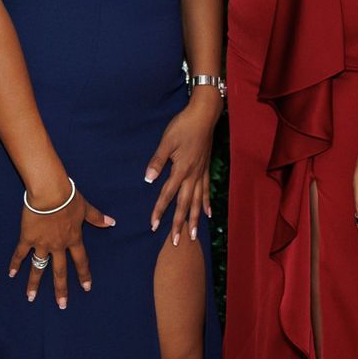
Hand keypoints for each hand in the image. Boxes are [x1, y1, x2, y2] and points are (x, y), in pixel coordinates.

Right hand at [9, 180, 113, 307]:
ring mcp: (42, 244)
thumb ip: (97, 218)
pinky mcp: (28, 238)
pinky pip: (21, 254)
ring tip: (31, 298)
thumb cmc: (69, 197)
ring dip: (34, 283)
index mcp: (74, 238)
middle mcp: (58, 245)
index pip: (81, 261)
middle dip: (61, 289)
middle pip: (60, 271)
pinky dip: (15, 264)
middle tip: (61, 305)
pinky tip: (11, 274)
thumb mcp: (85, 208)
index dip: (84, 275)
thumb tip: (112, 222)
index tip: (86, 288)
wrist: (50, 193)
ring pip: (39, 267)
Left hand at [147, 88, 220, 247]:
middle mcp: (193, 175)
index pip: (168, 195)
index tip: (153, 226)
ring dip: (195, 220)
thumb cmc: (183, 126)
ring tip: (194, 236)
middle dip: (180, 224)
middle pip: (185, 204)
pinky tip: (208, 214)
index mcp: (181, 169)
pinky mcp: (206, 169)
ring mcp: (201, 173)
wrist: (204, 115)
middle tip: (176, 242)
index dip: (160, 211)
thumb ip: (157, 162)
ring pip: (198, 202)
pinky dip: (206, 203)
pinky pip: (207, 191)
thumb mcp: (166, 142)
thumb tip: (149, 180)